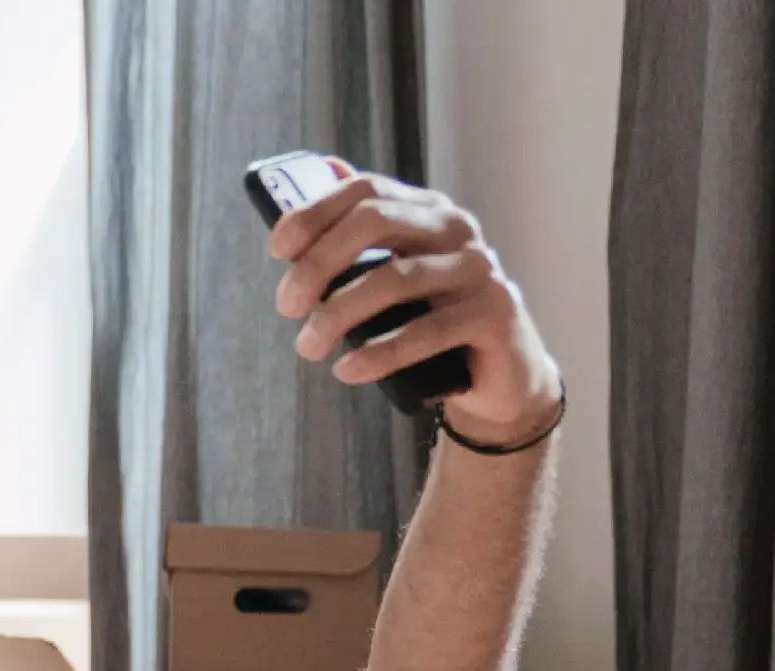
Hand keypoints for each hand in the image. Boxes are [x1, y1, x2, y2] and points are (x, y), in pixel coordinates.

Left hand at [268, 160, 562, 445]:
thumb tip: (310, 193)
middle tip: (286, 306)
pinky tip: (347, 370)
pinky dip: (380, 354)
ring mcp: (479, 269)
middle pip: (376, 222)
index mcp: (426, 211)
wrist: (497, 375)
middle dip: (319, 262)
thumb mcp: (390, 279)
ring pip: (396, 279)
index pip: (367, 191)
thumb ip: (357, 243)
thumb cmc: (430, 321)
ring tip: (308, 347)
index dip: (316, 213)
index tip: (277, 249)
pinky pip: (427, 332)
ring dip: (339, 315)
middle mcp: (456, 230)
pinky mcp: (494, 314)